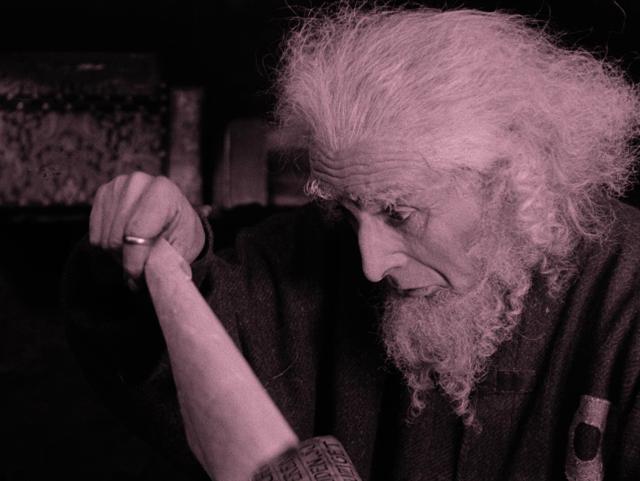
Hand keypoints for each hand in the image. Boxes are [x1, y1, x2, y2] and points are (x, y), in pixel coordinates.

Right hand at [89, 172, 204, 279]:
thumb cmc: (181, 234)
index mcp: (163, 191)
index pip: (137, 231)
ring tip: (137, 255)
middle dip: (127, 261)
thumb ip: (163, 263)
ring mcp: (118, 186)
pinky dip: (108, 248)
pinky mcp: (103, 194)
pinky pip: (95, 236)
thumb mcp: (183, 250)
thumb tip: (137, 282)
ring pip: (104, 239)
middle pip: (117, 237)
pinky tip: (126, 245)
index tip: (138, 279)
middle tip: (142, 269)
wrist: (174, 219)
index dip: (135, 261)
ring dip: (118, 256)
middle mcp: (139, 182)